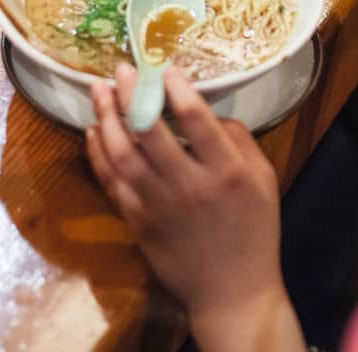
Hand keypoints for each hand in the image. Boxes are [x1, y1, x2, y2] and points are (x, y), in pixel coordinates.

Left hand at [86, 65, 304, 351]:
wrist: (232, 291)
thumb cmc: (254, 231)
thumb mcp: (264, 180)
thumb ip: (240, 140)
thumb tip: (208, 113)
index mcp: (225, 171)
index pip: (196, 118)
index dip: (176, 88)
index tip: (164, 67)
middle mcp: (188, 185)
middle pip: (150, 131)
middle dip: (131, 95)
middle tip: (121, 69)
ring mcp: (158, 204)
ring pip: (122, 155)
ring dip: (106, 119)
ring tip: (98, 90)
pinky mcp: (137, 221)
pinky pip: (111, 181)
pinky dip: (98, 153)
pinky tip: (93, 130)